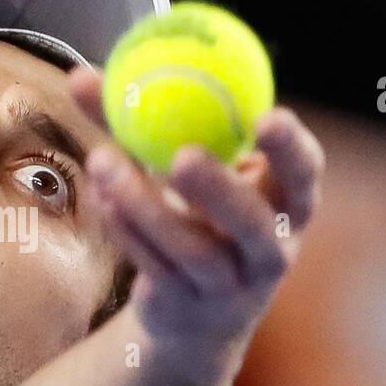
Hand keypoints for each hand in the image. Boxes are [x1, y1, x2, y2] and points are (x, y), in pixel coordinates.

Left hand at [68, 66, 324, 351]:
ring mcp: (230, 286)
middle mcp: (269, 250)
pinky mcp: (189, 307)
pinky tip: (101, 197)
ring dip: (147, 207)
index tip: (269, 117)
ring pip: (194, 251)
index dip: (293, 150)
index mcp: (285, 203)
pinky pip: (157, 267)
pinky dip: (127, 230)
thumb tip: (81, 75)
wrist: (195, 311)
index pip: (304, 174)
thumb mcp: (185, 169)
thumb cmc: (196, 214)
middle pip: (254, 224)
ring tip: (104, 164)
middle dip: (220, 190)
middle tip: (182, 156)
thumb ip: (140, 123)